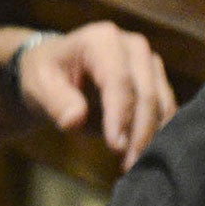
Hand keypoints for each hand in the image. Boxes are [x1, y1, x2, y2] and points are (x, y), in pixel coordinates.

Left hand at [14, 21, 176, 169]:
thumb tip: (74, 120)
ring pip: (162, 104)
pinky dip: (157, 134)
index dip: (120, 115)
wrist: (59, 69)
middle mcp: (133, 46)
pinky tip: (142, 155)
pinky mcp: (157, 80)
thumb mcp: (39, 86)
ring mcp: (149, 62)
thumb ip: (56, 102)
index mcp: (102, 40)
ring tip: (133, 164)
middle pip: (146, 94)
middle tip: (128, 165)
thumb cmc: (46, 75)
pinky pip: (165, 110)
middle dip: (140, 133)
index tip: (116, 147)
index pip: (118, 81)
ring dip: (151, 137)